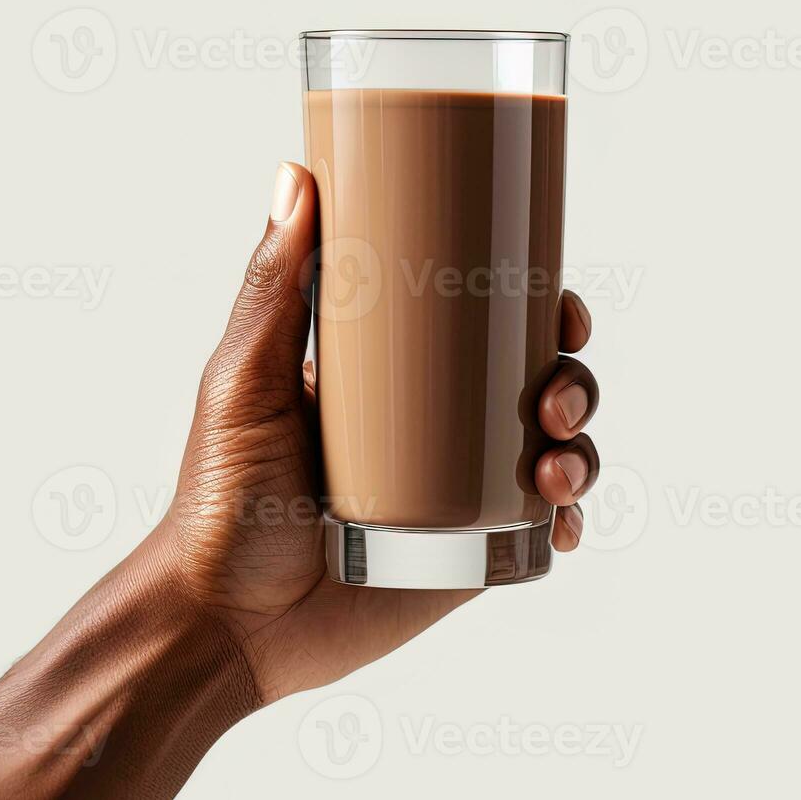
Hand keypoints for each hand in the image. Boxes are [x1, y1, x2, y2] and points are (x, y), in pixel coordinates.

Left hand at [158, 162, 600, 703]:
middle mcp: (441, 428)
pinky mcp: (473, 558)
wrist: (225, 624)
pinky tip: (559, 519)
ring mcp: (461, 493)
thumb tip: (295, 175)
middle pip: (538, 384)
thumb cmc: (220, 499)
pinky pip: (542, 531)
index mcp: (401, 378)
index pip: (489, 327)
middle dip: (573, 382)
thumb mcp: (244, 381)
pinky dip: (568, 520)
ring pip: (555, 453)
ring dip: (580, 450)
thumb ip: (271, 287)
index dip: (539, 313)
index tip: (560, 308)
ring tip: (552, 470)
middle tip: (552, 400)